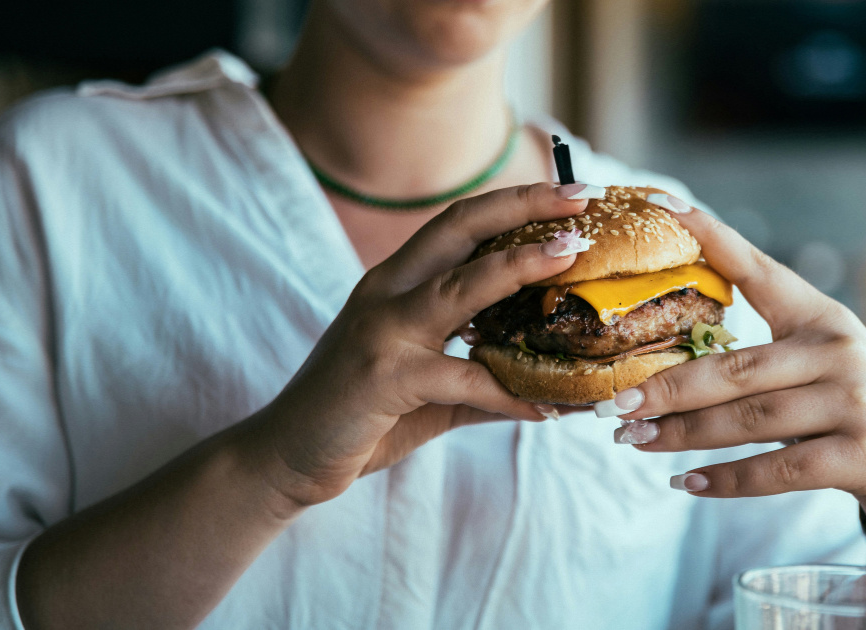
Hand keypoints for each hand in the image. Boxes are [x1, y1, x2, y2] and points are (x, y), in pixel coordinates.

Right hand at [241, 183, 591, 513]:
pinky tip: (548, 407)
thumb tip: (552, 389)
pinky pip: (462, 377)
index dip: (513, 203)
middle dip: (521, 206)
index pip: (459, 224)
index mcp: (397, 282)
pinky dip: (510, 392)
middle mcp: (387, 291)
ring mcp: (382, 330)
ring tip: (571, 256)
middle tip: (578, 198)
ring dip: (519, 266)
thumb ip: (484, 378)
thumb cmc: (362, 414)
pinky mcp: (382, 376)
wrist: (287, 455)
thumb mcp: (431, 389)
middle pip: (459, 227)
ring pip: (460, 285)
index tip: (569, 193)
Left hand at [615, 196, 865, 560]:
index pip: (761, 269)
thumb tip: (669, 372)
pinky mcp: (863, 456)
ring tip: (634, 442)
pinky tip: (685, 482)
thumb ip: (766, 360)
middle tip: (614, 403)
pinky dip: (726, 479)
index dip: (712, 236)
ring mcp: (854, 403)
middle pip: (736, 366)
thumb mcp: (824, 367)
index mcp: (823, 317)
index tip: (665, 204)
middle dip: (667, 386)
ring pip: (749, 419)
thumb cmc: (860, 415)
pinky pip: (779, 469)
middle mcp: (840, 350)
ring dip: (683, 434)